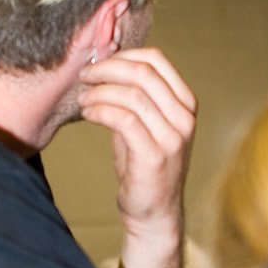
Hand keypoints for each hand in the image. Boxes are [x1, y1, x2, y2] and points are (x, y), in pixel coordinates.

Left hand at [77, 47, 196, 267]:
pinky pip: (124, 119)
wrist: (153, 212)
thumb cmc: (142, 164)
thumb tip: (103, 62)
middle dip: (107, 69)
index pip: (157, 60)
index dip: (123, 55)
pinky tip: (88, 114)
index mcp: (185, 103)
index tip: (98, 62)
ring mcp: (173, 137)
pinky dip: (101, 110)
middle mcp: (184, 117)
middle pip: (143, 72)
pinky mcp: (154, 156)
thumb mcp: (142, 122)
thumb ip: (131, 94)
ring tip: (82, 98)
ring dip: (100, 91)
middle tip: (84, 76)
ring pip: (132, 94)